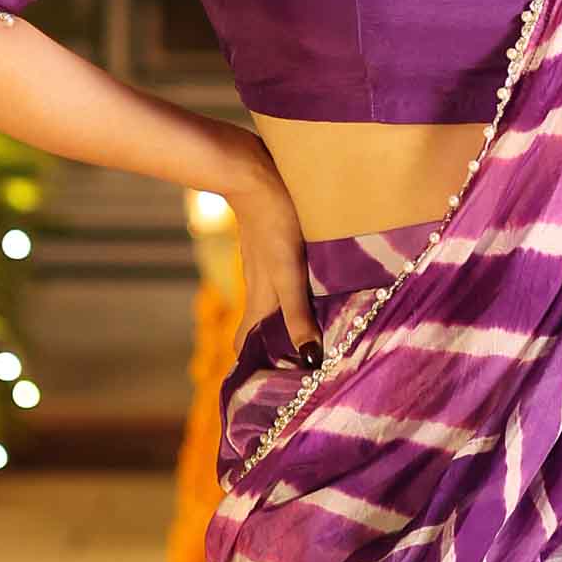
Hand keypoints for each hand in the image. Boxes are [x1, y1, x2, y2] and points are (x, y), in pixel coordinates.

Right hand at [226, 169, 318, 361]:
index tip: (267, 389)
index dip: (252, 368)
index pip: (245, 345)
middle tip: (301, 367)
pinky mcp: (272, 247)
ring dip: (287, 323)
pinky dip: (293, 297)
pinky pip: (281, 282)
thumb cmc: (273, 223)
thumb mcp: (288, 273)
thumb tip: (309, 358)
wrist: (253, 173)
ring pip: (271, 305)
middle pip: (260, 328)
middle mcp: (258, 287)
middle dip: (274, 350)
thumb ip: (297, 315)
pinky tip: (315, 291)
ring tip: (316, 336)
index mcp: (259, 300)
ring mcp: (264, 266)